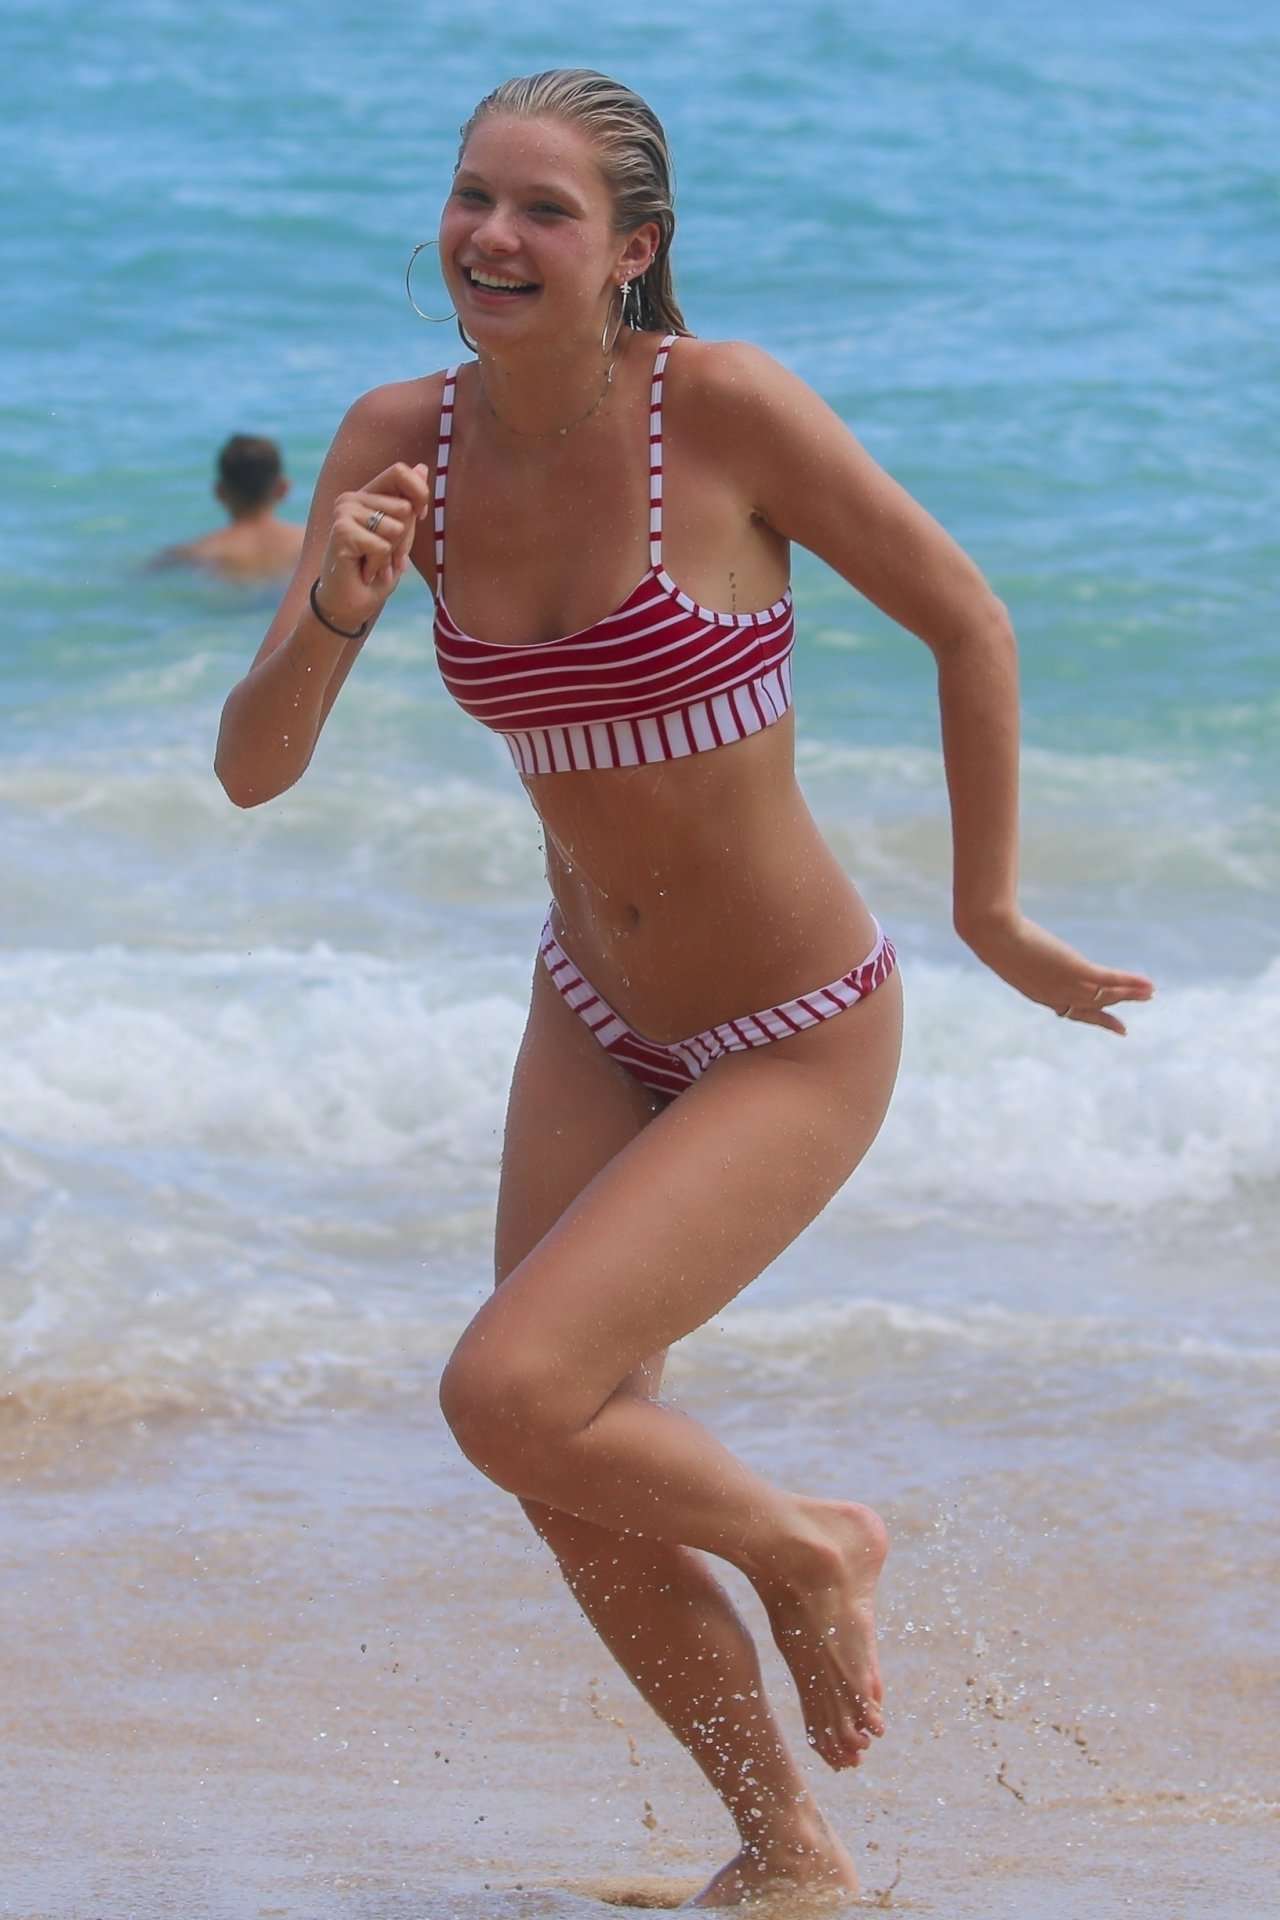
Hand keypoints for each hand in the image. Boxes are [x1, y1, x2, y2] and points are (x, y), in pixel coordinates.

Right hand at [315, 460, 432, 629]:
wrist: (350, 604)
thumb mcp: (402, 535)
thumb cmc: (376, 571)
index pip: (400, 471)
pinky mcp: (341, 531)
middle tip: (385, 555)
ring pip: (396, 527)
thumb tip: (422, 467)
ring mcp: (344, 512)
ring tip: (373, 563)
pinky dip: (379, 565)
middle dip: (405, 539)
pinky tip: (365, 571)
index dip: (419, 493)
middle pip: (404, 506)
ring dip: (391, 554)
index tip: (420, 517)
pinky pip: (382, 546)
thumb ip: (410, 503)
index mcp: (368, 494)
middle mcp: (352, 498)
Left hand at [960, 908, 1155, 1034]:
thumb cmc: (992, 935)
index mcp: (1038, 994)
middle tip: (1142, 1001)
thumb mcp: (1006, 949)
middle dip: (1119, 1005)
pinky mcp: (1075, 970)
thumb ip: (1017, 950)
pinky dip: (1130, 982)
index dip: (1096, 1017)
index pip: (1073, 1011)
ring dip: (1130, 993)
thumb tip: (1012, 936)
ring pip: (1105, 994)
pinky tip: (1147, 983)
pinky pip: (1108, 980)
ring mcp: (1065, 985)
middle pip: (1094, 1004)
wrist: (991, 933)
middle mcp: (1055, 996)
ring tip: (1151, 992)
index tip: (1116, 1025)